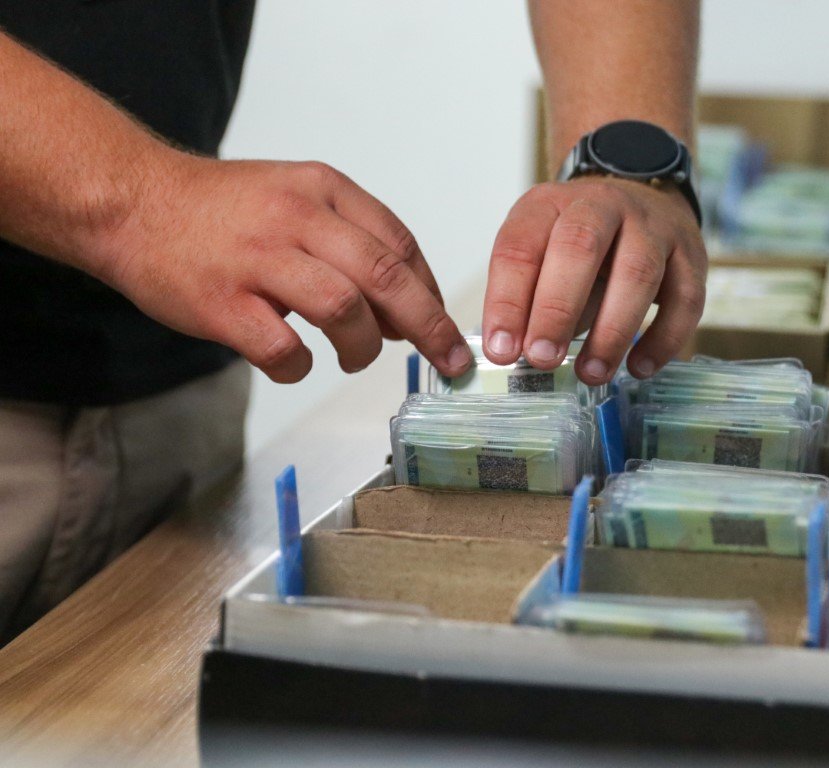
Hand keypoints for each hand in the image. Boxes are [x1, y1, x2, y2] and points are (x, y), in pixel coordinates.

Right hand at [94, 152, 471, 382]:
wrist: (132, 201)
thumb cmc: (225, 211)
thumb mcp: (296, 197)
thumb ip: (350, 242)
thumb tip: (401, 311)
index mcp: (322, 190)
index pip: (398, 243)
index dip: (428, 292)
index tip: (441, 326)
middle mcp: (296, 218)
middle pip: (384, 276)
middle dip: (427, 326)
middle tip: (448, 360)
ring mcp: (256, 258)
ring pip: (343, 308)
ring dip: (362, 345)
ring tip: (353, 356)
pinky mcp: (220, 301)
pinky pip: (282, 347)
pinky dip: (300, 366)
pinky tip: (295, 363)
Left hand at [483, 176, 705, 383]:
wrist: (645, 199)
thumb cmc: (583, 244)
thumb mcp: (544, 253)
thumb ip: (531, 298)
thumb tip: (516, 353)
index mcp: (551, 204)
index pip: (521, 247)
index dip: (508, 300)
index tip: (501, 349)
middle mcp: (603, 206)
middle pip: (579, 246)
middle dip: (557, 308)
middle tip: (543, 358)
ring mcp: (653, 227)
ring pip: (638, 272)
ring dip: (612, 330)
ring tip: (591, 373)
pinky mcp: (691, 255)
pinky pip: (685, 298)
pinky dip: (663, 338)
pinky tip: (639, 367)